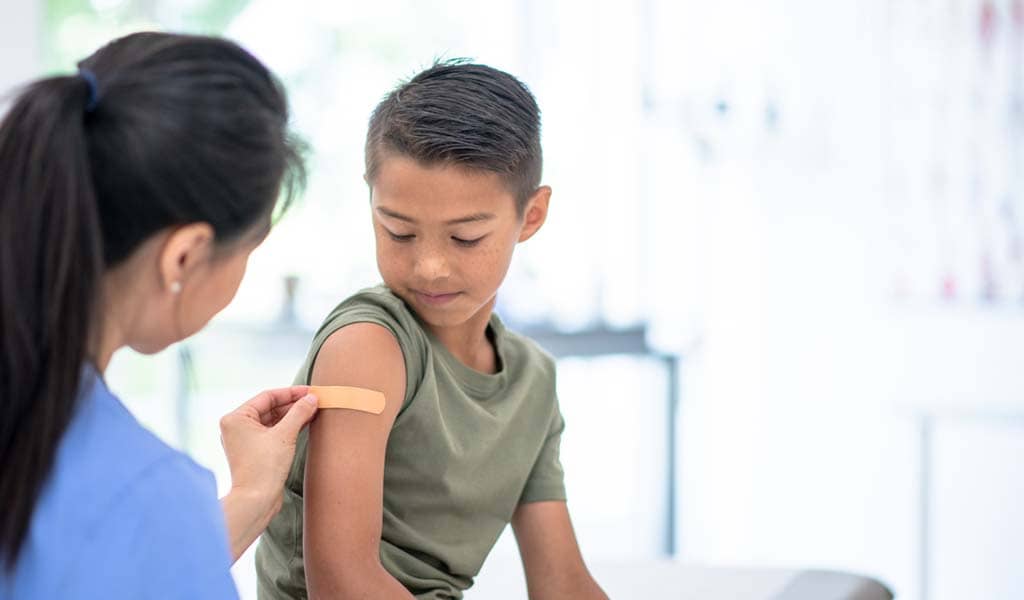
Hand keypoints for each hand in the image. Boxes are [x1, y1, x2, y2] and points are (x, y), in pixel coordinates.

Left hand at [219, 386, 317, 560]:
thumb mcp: (285, 435)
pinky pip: (272, 433)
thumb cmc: (264, 468)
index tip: (310, 391)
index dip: (291, 392)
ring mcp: (244, 440)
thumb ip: (299, 413)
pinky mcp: (254, 452)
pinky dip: (288, 428)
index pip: (267, 397)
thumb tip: (312, 398)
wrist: (256, 501)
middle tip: (315, 401)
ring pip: (272, 421)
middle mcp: (236, 427)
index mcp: (236, 418)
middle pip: (269, 408)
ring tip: (313, 411)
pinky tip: (305, 424)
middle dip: (293, 404)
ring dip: (292, 416)